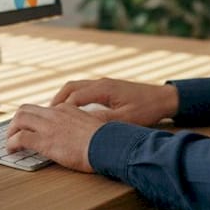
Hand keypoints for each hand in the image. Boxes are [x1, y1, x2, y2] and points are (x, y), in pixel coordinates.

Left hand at [6, 103, 106, 172]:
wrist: (108, 146)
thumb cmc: (105, 141)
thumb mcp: (93, 127)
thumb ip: (81, 127)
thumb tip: (79, 136)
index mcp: (67, 109)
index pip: (43, 110)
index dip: (33, 119)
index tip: (31, 127)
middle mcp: (55, 114)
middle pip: (25, 109)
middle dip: (16, 121)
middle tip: (13, 133)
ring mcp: (48, 126)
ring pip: (19, 120)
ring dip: (10, 131)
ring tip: (9, 142)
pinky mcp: (44, 140)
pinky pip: (20, 138)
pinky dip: (11, 144)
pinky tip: (11, 150)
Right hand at [50, 78, 177, 126]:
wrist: (164, 99)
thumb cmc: (147, 109)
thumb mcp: (126, 119)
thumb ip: (104, 121)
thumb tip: (83, 125)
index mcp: (103, 89)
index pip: (74, 96)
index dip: (60, 108)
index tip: (49, 119)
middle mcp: (101, 83)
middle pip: (70, 88)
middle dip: (56, 101)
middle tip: (45, 115)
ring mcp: (104, 84)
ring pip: (76, 87)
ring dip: (63, 99)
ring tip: (54, 114)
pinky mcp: (108, 89)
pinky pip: (84, 90)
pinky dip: (73, 99)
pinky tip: (72, 111)